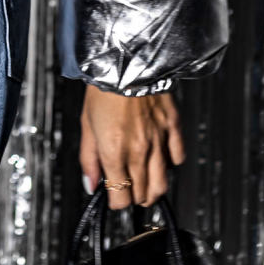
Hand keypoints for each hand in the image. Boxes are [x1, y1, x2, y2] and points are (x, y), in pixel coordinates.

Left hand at [80, 85, 185, 208]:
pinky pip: (178, 157)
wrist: (125, 62)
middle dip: (133, 198)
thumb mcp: (86, 125)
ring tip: (146, 186)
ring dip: (153, 190)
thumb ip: (88, 159)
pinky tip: (161, 159)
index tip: (113, 197)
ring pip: (162, 184)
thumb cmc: (103, 91)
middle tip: (128, 190)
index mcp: (114, 152)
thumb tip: (91, 185)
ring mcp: (158, 141)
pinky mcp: (172, 128)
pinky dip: (170, 164)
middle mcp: (138, 151)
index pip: (120, 198)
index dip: (116, 202)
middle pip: (142, 194)